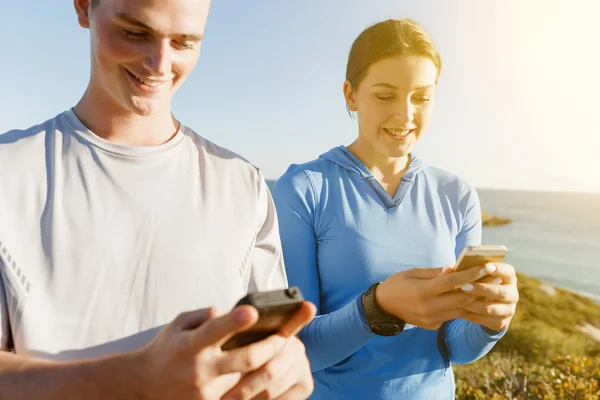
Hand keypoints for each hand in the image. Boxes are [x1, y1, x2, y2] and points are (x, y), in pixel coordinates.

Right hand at [135, 302, 314, 399]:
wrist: (142, 385)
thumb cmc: (166, 349)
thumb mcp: (179, 324)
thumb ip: (206, 315)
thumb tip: (230, 311)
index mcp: (191, 344)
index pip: (215, 330)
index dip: (234, 321)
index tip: (253, 312)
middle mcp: (200, 368)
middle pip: (244, 359)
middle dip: (269, 347)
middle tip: (286, 337)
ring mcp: (206, 391)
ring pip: (247, 380)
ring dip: (267, 368)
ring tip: (285, 357)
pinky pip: (239, 396)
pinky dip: (253, 387)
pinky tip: (266, 380)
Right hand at [376, 265, 495, 329]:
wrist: (384, 307)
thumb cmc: (398, 284)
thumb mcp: (414, 273)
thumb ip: (435, 273)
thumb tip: (455, 268)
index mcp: (422, 292)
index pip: (452, 282)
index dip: (470, 275)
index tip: (486, 268)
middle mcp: (429, 308)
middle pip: (461, 299)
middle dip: (480, 288)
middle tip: (496, 278)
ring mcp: (432, 319)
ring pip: (460, 310)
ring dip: (477, 300)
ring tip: (491, 289)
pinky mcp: (434, 326)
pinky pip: (453, 315)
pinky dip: (464, 307)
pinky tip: (474, 300)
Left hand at [458, 263, 518, 330]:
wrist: (484, 305)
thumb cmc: (477, 283)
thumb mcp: (474, 275)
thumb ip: (464, 270)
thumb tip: (448, 268)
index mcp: (508, 277)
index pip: (507, 271)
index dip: (498, 268)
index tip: (485, 266)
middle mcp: (513, 293)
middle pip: (500, 292)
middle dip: (481, 289)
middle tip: (463, 287)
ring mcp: (509, 309)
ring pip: (490, 308)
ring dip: (472, 305)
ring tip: (457, 301)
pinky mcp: (502, 323)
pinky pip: (486, 320)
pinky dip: (471, 315)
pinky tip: (460, 311)